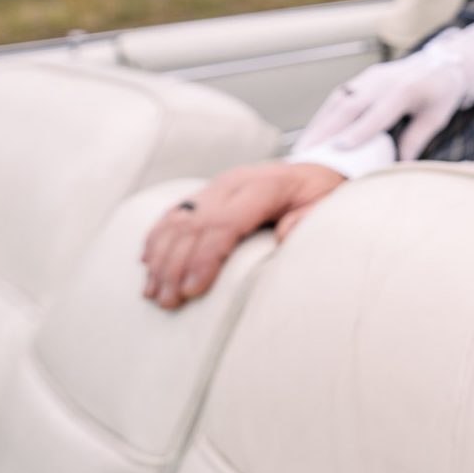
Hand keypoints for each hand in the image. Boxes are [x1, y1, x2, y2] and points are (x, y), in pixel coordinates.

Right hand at [140, 161, 345, 309]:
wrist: (312, 170)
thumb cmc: (318, 194)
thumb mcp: (326, 205)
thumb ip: (307, 221)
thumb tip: (282, 238)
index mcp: (263, 186)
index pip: (223, 222)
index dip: (204, 257)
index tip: (193, 290)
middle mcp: (232, 183)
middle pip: (193, 224)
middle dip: (175, 266)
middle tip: (168, 302)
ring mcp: (215, 186)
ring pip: (176, 220)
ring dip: (160, 258)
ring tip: (154, 293)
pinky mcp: (205, 193)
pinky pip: (173, 214)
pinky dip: (156, 239)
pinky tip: (147, 264)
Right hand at [294, 52, 466, 161]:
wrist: (443, 61)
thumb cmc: (441, 93)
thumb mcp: (436, 117)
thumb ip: (416, 140)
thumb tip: (398, 167)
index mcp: (405, 89)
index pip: (378, 113)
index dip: (358, 130)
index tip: (339, 148)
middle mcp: (382, 80)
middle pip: (349, 105)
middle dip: (325, 130)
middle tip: (305, 154)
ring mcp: (369, 77)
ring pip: (337, 100)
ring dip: (318, 125)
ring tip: (301, 149)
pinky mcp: (361, 79)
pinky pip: (338, 97)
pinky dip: (323, 116)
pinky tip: (312, 135)